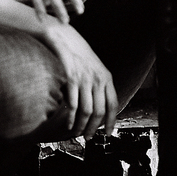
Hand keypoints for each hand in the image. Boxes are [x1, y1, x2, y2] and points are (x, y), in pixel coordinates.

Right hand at [39, 18, 117, 137]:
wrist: (64, 37)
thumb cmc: (78, 55)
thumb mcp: (95, 68)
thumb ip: (99, 85)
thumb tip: (100, 108)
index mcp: (106, 77)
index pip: (113, 104)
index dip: (112, 121)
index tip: (108, 134)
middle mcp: (97, 79)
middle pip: (99, 111)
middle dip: (94, 128)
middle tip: (88, 138)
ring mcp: (84, 79)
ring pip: (86, 110)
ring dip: (82, 126)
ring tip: (78, 133)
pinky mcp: (71, 78)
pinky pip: (72, 104)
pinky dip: (71, 118)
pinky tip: (69, 124)